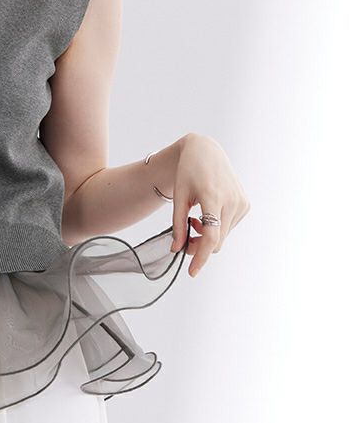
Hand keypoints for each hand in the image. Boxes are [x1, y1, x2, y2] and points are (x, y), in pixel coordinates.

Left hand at [169, 133, 249, 276]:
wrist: (205, 151)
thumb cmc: (188, 171)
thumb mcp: (179, 196)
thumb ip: (178, 224)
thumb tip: (177, 248)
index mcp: (213, 197)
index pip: (211, 237)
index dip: (201, 256)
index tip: (192, 272)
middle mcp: (232, 201)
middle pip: (217, 240)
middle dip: (199, 246)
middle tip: (183, 241)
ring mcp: (241, 203)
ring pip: (223, 236)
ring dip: (207, 236)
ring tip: (193, 219)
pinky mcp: (245, 204)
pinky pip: (229, 227)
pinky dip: (216, 228)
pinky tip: (206, 215)